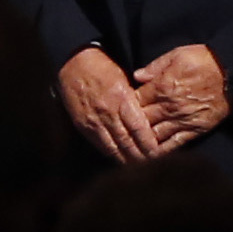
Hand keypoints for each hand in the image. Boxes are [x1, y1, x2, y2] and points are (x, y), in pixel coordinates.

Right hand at [59, 47, 159, 167]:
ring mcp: (93, 120)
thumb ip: (137, 100)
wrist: (72, 63)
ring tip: (139, 168)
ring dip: (127, 160)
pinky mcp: (82, 125)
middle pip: (127, 143)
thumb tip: (153, 120)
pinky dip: (112, 154)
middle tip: (154, 167)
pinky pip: (99, 145)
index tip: (159, 154)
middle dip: (141, 158)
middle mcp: (107, 112)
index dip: (150, 145)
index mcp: (121, 99)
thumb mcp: (125, 78)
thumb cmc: (103, 68)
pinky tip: (120, 159)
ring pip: (113, 148)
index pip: (139, 129)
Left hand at [129, 45, 229, 147]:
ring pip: (155, 136)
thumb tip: (136, 76)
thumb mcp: (176, 55)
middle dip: (129, 126)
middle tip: (119, 132)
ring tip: (130, 148)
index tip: (117, 109)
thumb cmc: (204, 60)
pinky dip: (163, 151)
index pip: (134, 102)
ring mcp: (182, 120)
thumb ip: (154, 67)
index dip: (124, 106)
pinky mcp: (196, 130)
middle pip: (141, 121)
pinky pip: (175, 144)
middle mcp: (169, 107)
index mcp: (161, 87)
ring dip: (142, 141)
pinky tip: (152, 156)